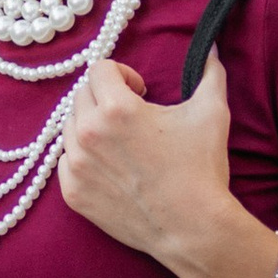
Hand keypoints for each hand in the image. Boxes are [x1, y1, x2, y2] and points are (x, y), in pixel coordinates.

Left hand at [58, 55, 277, 277]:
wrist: (194, 229)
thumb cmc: (201, 169)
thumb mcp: (211, 113)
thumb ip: (210, 72)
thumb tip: (212, 47)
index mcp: (116, 108)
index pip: (99, 69)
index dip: (123, 74)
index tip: (140, 91)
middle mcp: (88, 133)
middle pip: (82, 94)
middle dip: (105, 97)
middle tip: (131, 115)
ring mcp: (77, 165)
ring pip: (70, 126)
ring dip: (91, 125)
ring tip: (120, 141)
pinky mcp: (73, 193)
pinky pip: (66, 161)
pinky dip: (83, 158)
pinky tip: (110, 167)